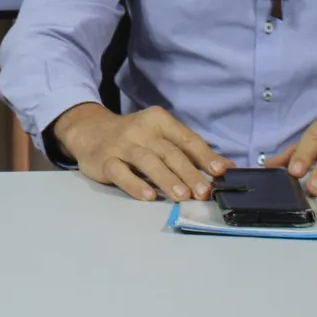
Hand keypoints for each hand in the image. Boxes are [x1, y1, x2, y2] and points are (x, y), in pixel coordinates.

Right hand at [51, 103, 231, 201]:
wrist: (89, 130)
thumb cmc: (134, 136)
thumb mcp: (160, 135)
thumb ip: (189, 150)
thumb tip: (226, 168)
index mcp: (158, 120)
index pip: (186, 138)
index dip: (204, 155)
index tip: (221, 172)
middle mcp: (140, 130)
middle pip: (169, 151)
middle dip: (188, 172)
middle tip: (204, 192)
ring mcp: (121, 145)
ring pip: (147, 161)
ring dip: (166, 179)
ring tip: (182, 196)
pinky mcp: (104, 160)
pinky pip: (120, 172)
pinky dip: (134, 184)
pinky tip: (148, 195)